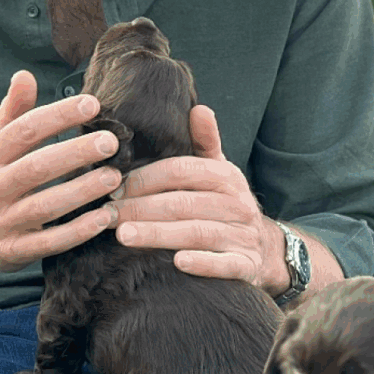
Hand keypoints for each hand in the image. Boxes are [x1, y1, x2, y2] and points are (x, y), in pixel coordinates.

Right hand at [0, 70, 123, 273]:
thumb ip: (11, 112)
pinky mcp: (15, 251)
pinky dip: (78, 231)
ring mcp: (2, 223)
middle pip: (36, 167)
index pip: (24, 131)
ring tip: (115, 177)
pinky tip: (105, 217)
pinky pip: (50, 242)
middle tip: (111, 141)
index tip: (92, 104)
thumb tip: (25, 74)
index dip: (58, 116)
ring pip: (46, 206)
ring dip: (82, 192)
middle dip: (75, 153)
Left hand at [110, 105, 287, 292]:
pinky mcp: (246, 266)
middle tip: (108, 215)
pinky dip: (202, 263)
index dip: (145, 179)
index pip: (181, 171)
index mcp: (226, 176)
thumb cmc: (226, 206)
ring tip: (124, 236)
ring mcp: (243, 236)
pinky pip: (224, 264)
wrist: (265, 250)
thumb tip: (199, 108)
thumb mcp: (220, 172)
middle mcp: (237, 204)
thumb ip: (206, 142)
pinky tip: (177, 263)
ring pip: (197, 233)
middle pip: (183, 203)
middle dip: (141, 208)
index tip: (114, 188)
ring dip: (159, 234)